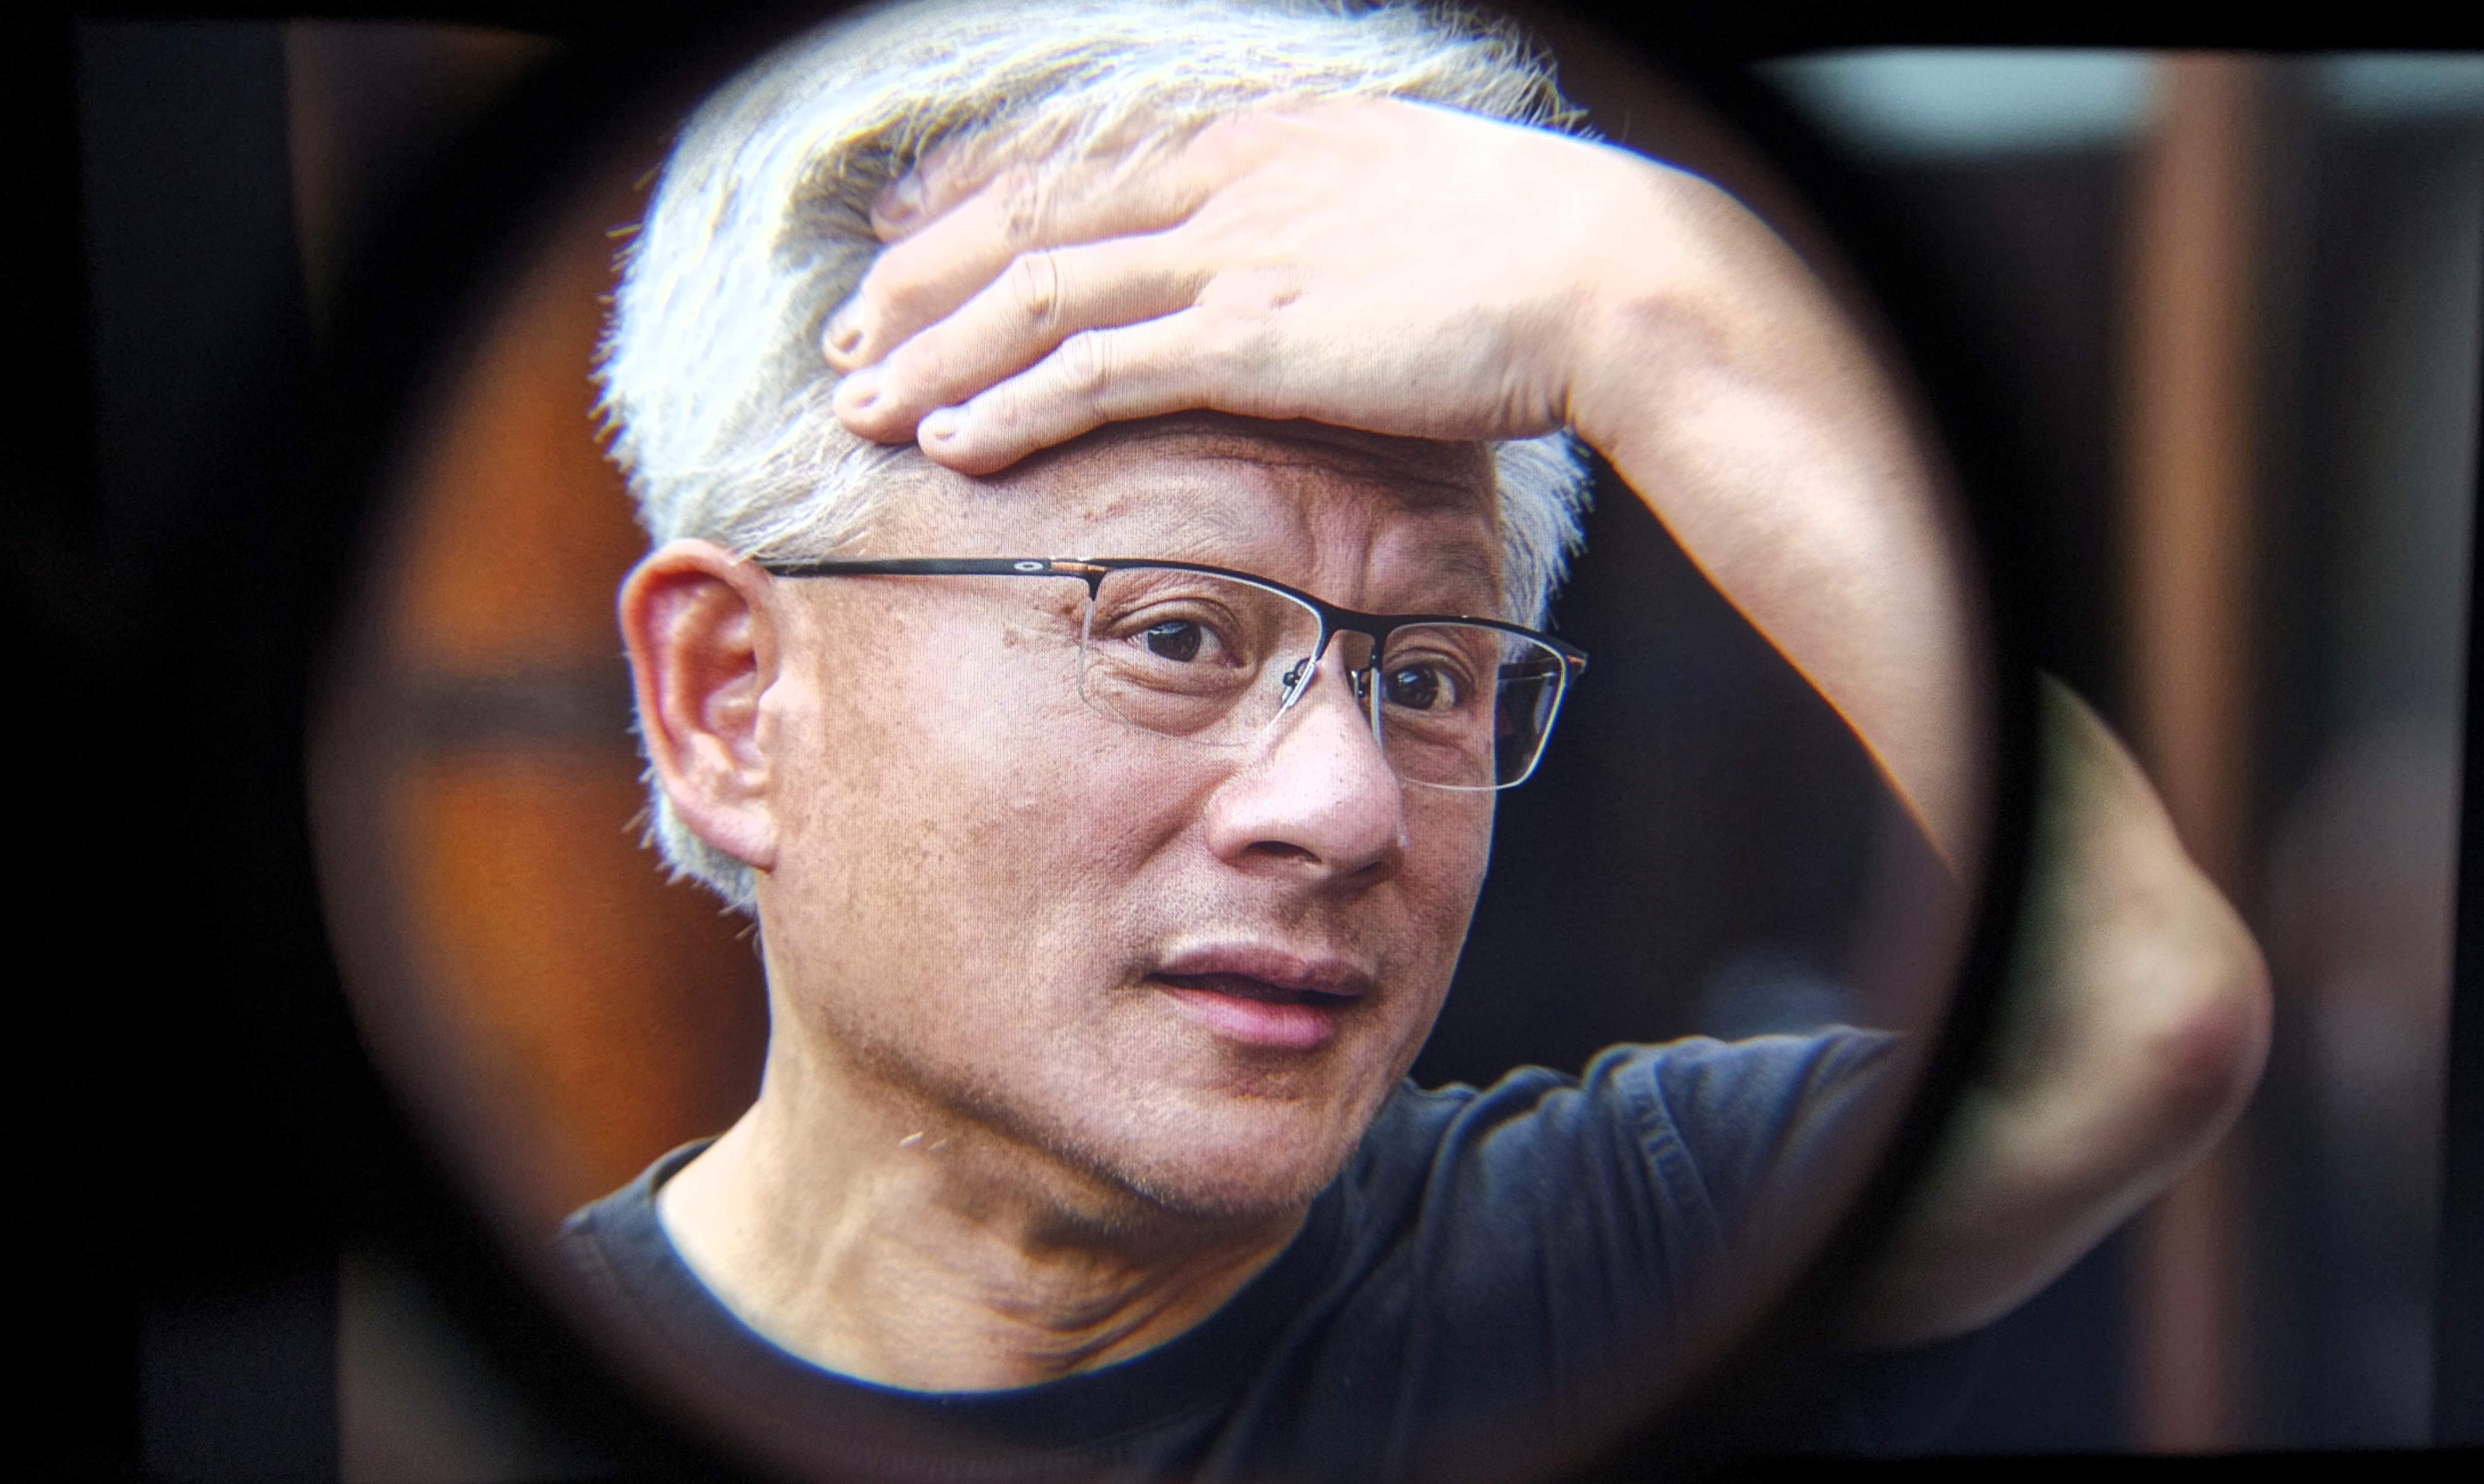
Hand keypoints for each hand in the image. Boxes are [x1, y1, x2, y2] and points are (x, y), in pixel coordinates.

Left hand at [822, 99, 1671, 472]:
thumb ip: (1314, 226)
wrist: (1605, 275)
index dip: (974, 206)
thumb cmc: (1522, 257)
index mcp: (1256, 145)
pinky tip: (951, 437)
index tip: (907, 239)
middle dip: (922, 284)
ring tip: (859, 399)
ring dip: (936, 352)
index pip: (1077, 169)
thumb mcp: (1396, 209)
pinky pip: (1098, 371)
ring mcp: (1235, 255)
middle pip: (1027, 224)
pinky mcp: (1255, 334)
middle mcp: (1225, 184)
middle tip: (847, 334)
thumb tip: (1280, 277)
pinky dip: (1014, 404)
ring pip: (1039, 298)